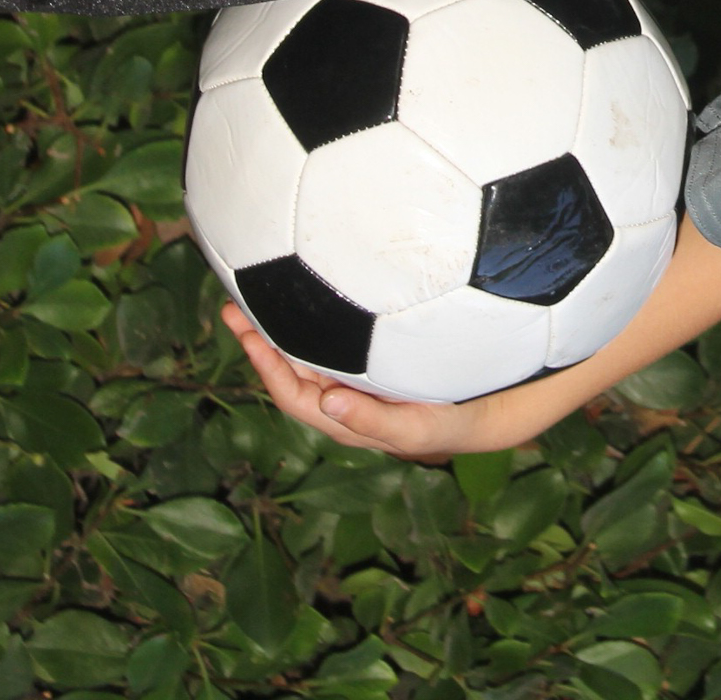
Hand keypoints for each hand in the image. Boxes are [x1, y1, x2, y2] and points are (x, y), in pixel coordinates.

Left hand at [220, 301, 519, 458]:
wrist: (485, 410)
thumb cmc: (451, 421)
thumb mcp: (418, 428)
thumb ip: (377, 420)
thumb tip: (329, 405)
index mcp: (344, 419)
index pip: (293, 395)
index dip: (266, 367)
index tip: (245, 333)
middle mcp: (341, 398)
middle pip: (290, 371)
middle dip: (260, 339)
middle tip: (235, 302)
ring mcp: (354, 377)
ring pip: (305, 353)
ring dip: (279, 327)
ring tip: (256, 292)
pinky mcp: (370, 357)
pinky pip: (329, 339)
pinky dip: (311, 319)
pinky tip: (308, 291)